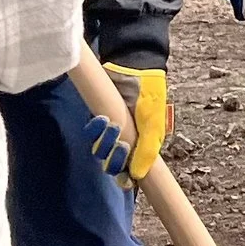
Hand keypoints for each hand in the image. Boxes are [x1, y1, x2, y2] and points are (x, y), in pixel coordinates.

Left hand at [87, 62, 171, 185]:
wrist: (134, 66)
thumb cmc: (150, 94)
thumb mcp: (154, 123)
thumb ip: (146, 150)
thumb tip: (137, 176)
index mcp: (141, 147)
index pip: (130, 172)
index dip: (125, 179)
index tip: (125, 179)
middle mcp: (125, 141)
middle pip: (112, 165)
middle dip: (115, 159)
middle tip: (122, 145)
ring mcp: (110, 131)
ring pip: (99, 150)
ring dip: (104, 143)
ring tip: (112, 126)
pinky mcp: (97, 118)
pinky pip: (90, 133)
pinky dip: (93, 130)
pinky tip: (101, 120)